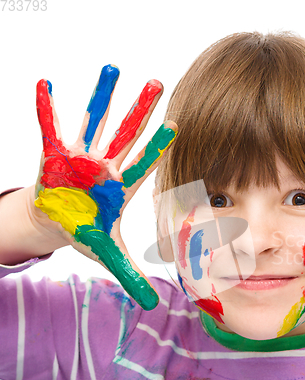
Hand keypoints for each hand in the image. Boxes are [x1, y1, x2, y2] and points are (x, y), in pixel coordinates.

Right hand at [34, 65, 176, 309]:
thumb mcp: (107, 252)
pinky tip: (45, 84)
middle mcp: (104, 166)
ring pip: (94, 123)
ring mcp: (80, 157)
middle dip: (140, 111)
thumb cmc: (85, 231)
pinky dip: (46, 108)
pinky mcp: (53, 155)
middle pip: (126, 135)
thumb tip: (152, 303)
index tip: (177, 125)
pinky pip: (49, 128)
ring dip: (102, 97)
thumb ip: (130, 274)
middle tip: (157, 82)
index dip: (159, 147)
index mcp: (120, 187)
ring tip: (114, 68)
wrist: (56, 220)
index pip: (144, 164)